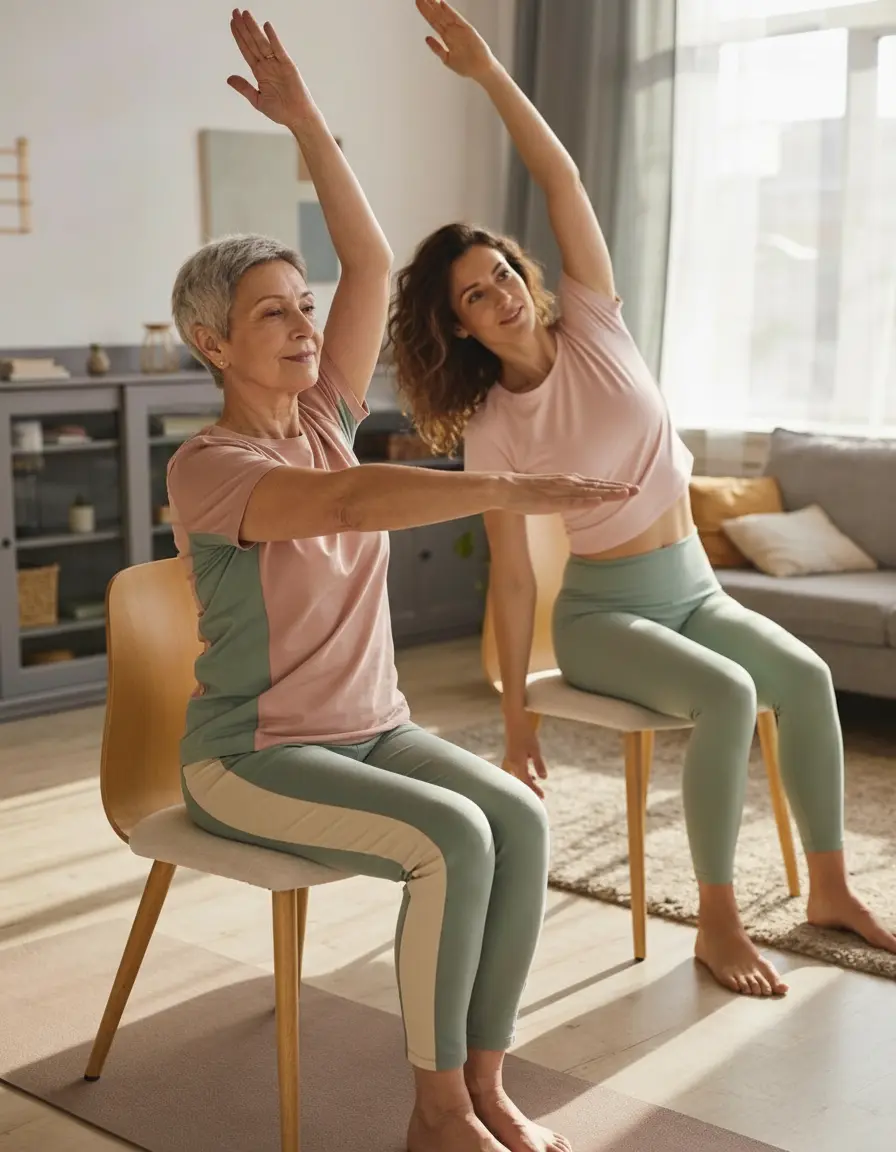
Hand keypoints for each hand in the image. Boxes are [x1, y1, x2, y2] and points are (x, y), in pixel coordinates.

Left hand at [227, 9, 314, 126]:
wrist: (298, 118)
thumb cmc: (281, 111)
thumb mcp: (258, 100)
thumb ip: (244, 88)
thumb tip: (229, 79)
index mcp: (260, 72)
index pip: (246, 50)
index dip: (239, 36)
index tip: (232, 23)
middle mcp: (267, 65)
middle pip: (252, 42)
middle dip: (243, 27)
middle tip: (235, 12)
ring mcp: (277, 64)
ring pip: (262, 43)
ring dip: (254, 28)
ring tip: (245, 15)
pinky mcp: (288, 66)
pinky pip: (278, 49)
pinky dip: (273, 38)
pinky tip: (266, 26)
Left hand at [415, 0, 496, 80]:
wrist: (480, 71)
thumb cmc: (466, 66)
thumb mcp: (447, 59)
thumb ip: (437, 48)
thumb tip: (427, 38)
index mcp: (447, 37)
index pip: (433, 21)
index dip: (425, 12)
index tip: (418, 2)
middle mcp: (452, 30)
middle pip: (437, 15)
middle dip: (428, 5)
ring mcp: (459, 29)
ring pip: (445, 14)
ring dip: (436, 5)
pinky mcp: (468, 30)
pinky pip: (457, 19)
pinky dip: (450, 11)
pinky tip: (442, 4)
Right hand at [499, 473, 638, 516]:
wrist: (506, 488)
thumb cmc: (527, 492)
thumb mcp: (552, 493)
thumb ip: (567, 495)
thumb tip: (579, 498)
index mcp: (569, 482)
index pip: (597, 485)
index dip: (615, 487)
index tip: (631, 489)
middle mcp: (568, 483)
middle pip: (598, 486)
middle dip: (618, 488)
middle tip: (638, 490)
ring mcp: (561, 491)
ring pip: (589, 491)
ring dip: (608, 492)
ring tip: (625, 494)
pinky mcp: (551, 500)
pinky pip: (571, 501)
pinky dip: (586, 501)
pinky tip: (598, 502)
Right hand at [503, 713, 547, 799]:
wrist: (514, 718)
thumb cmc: (526, 732)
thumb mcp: (535, 748)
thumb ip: (538, 764)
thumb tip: (544, 778)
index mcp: (518, 762)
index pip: (526, 781)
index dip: (534, 790)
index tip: (542, 797)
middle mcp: (511, 762)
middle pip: (520, 781)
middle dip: (529, 789)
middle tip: (539, 795)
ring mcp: (509, 758)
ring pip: (516, 775)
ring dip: (525, 781)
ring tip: (535, 784)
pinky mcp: (510, 754)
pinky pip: (515, 769)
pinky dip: (522, 773)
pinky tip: (530, 773)